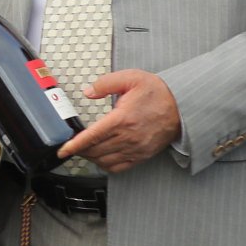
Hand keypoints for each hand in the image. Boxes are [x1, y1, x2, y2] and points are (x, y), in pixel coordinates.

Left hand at [55, 70, 181, 172]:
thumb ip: (106, 83)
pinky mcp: (142, 155)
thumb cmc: (157, 92)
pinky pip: (119, 167)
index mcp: (123, 119)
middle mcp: (129, 137)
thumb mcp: (131, 78)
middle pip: (95, 150)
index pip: (92, 136)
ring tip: (83, 150)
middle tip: (70, 145)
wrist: (183, 106)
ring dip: (90, 158)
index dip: (74, 145)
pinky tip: (99, 158)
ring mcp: (136, 149)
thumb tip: (88, 92)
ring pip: (105, 161)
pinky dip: (105, 165)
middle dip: (79, 150)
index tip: (62, 151)